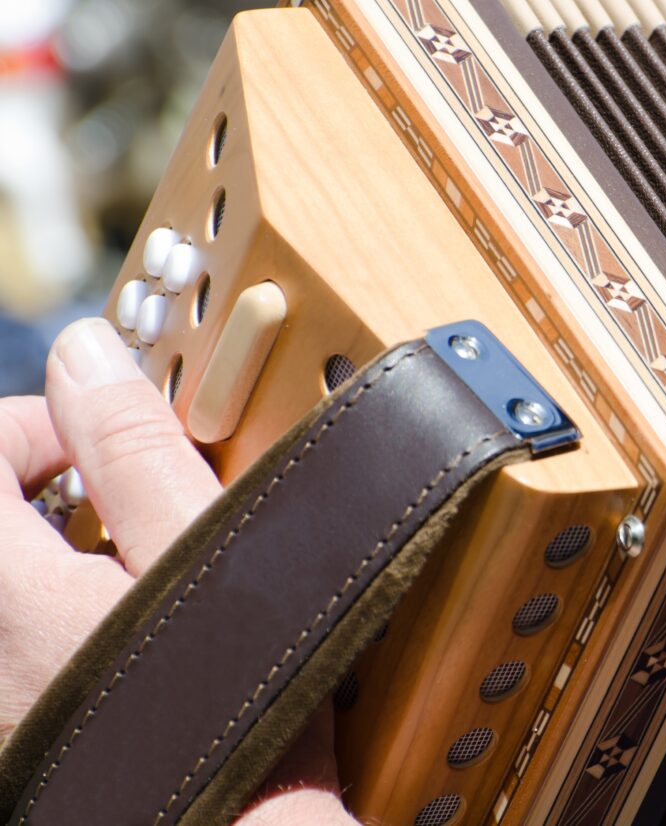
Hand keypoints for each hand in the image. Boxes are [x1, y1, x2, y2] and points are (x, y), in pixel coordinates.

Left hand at [0, 319, 357, 823]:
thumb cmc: (230, 708)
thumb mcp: (201, 552)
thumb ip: (134, 446)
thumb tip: (86, 354)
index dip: (41, 425)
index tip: (112, 452)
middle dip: (44, 487)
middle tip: (123, 510)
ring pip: (4, 576)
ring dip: (47, 550)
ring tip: (127, 576)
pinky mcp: (9, 723)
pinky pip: (17, 633)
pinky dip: (49, 610)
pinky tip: (114, 638)